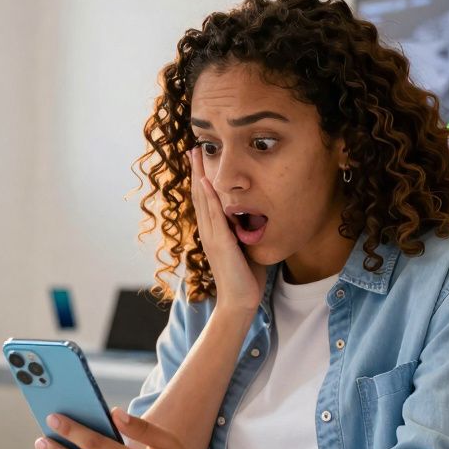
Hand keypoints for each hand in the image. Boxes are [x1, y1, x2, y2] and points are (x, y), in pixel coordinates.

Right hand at [190, 146, 261, 313]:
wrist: (240, 301)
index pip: (206, 199)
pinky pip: (213, 215)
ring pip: (203, 199)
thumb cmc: (245, 277)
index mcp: (214, 231)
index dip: (202, 178)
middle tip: (193, 147)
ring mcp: (212, 236)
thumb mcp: (246, 247)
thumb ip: (245, 231)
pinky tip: (205, 181)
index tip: (201, 158)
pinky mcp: (220, 243)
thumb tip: (255, 217)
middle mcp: (209, 231)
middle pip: (199, 194)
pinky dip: (208, 196)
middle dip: (197, 170)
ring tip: (196, 154)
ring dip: (199, 175)